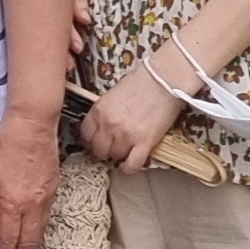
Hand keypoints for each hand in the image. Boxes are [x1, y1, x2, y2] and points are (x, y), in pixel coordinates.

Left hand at [0, 108, 59, 248]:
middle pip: (28, 241)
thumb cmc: (5, 145)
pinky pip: (46, 218)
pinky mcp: (54, 189)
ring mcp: (46, 198)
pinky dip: (39, 231)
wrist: (32, 125)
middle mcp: (32, 205)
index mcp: (13, 203)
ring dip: (30, 248)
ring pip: (40, 231)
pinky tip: (33, 234)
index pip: (9, 239)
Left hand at [75, 60, 182, 174]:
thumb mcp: (113, 94)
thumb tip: (103, 126)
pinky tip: (128, 166)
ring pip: (115, 157)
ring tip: (125, 150)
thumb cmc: (141, 82)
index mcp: (99, 111)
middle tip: (111, 147)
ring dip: (118, 155)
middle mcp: (108, 125)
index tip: (95, 141)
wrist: (164, 80)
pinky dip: (128, 168)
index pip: (85, 134)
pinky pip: (132, 164)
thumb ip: (105, 111)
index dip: (90, 140)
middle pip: (98, 149)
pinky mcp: (144, 143)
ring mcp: (125, 136)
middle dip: (103, 150)